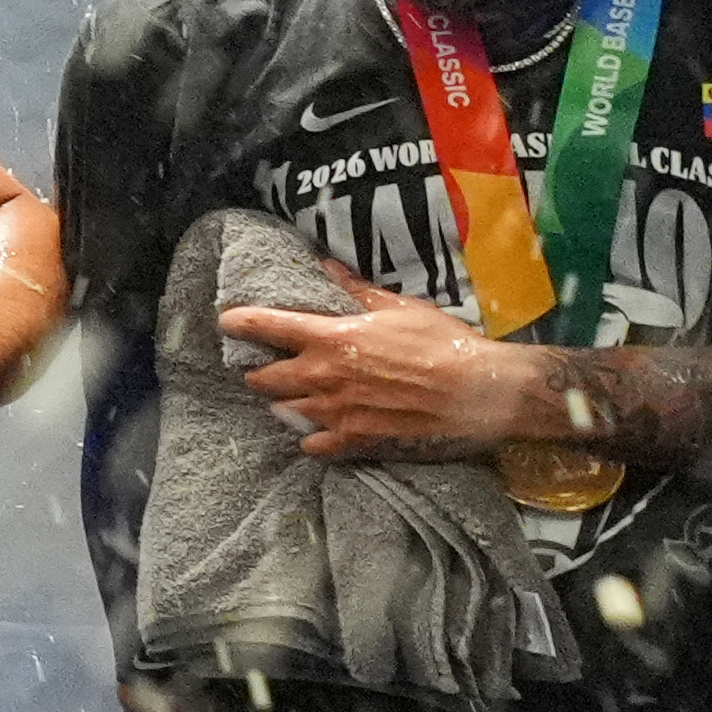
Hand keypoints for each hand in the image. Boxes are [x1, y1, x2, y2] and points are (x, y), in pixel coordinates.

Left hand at [219, 279, 573, 462]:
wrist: (484, 394)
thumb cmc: (446, 345)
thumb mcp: (401, 308)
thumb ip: (357, 291)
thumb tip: (327, 266)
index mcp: (332, 338)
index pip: (267, 326)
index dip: (240, 322)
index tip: (227, 321)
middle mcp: (325, 376)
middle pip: (263, 378)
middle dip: (259, 372)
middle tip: (266, 367)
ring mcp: (337, 413)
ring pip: (283, 411)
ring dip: (283, 404)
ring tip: (292, 398)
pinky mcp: (356, 442)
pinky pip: (312, 445)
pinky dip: (310, 438)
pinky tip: (318, 432)